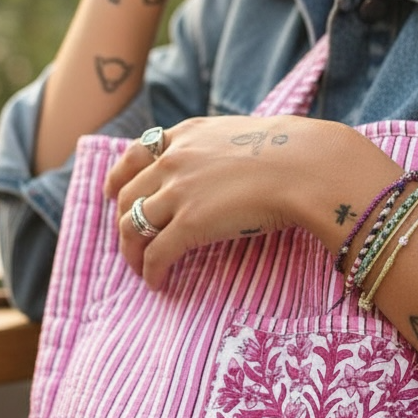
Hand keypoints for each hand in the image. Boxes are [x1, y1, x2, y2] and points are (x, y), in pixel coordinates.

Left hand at [105, 115, 328, 288]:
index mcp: (186, 135)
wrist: (305, 165)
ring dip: (131, 252)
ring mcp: (178, 192)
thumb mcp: (242, 135)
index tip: (112, 192)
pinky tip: (157, 283)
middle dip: (124, 221)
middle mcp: (173, 160)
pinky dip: (150, 271)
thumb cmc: (290, 153)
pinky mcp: (189, 223)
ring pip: (132, 226)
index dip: (118, 176)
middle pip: (128, 195)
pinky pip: (156, 254)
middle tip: (132, 241)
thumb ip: (219, 149)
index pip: (135, 154)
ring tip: (140, 269)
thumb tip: (225, 166)